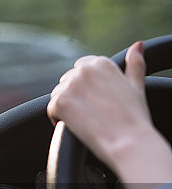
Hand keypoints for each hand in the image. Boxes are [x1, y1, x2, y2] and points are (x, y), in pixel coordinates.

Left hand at [47, 42, 171, 188]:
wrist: (129, 142)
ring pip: (58, 94)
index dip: (86, 87)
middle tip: (93, 113)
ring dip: (67, 107)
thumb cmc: (135, 118)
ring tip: (86, 120)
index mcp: (101, 63)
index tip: (96, 100)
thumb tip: (137, 45)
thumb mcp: (137, 86)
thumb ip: (135, 63)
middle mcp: (83, 70)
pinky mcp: (59, 102)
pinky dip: (59, 120)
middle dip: (76, 96)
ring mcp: (70, 85)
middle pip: (67, 81)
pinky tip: (76, 126)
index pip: (81, 68)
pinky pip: (51, 109)